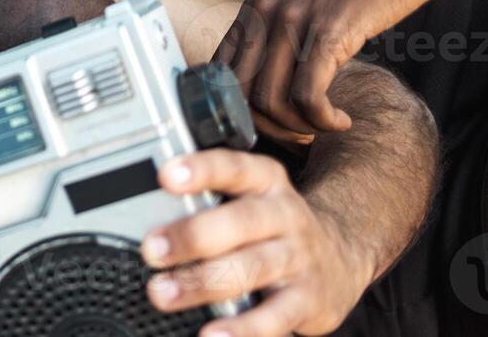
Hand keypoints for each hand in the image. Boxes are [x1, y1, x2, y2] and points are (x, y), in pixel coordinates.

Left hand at [143, 150, 371, 335]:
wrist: (343, 256)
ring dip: (203, 282)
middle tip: (151, 250)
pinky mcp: (309, 301)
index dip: (201, 170)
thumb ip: (208, 199)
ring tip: (164, 293)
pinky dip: (242, 329)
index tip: (166, 175)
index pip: (233, 168)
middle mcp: (285, 215)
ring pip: (251, 268)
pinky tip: (212, 334)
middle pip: (240, 221)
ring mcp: (299, 258)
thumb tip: (144, 211)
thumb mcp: (250, 198)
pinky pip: (273, 317)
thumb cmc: (273, 226)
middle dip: (192, 235)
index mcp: (265, 182)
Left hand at [214, 0, 460, 133]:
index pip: (220, 71)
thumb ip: (284, 28)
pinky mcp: (330, 32)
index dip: (239, 108)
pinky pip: (308, 96)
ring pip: (271, 101)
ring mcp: (295, 21)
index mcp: (256, 6)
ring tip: (322, 127)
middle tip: (300, 135)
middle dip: (268, 127)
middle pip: (241, 93)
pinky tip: (340, 121)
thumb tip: (273, 74)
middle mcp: (266, 12)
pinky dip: (321, 121)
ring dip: (297, 129)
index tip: (270, 123)